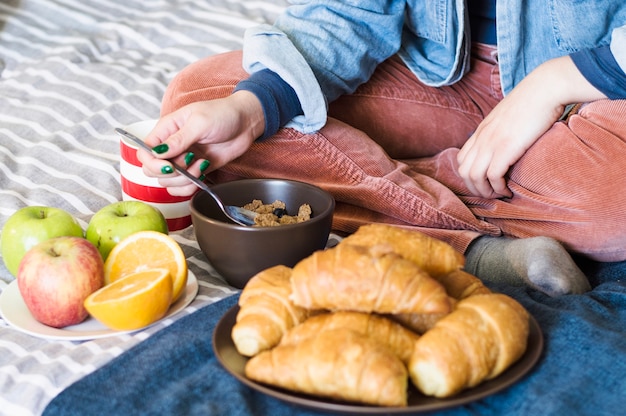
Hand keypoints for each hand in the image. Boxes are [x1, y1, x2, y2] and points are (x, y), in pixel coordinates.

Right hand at [137, 91, 264, 195]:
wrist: (246, 122)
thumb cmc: (223, 114)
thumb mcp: (200, 122)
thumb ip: (179, 139)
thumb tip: (158, 152)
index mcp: (166, 130)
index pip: (145, 152)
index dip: (152, 163)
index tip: (169, 165)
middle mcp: (171, 146)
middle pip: (152, 170)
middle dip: (170, 173)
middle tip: (189, 161)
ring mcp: (183, 160)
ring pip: (168, 182)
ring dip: (184, 179)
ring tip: (201, 163)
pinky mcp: (195, 170)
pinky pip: (183, 187)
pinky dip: (191, 185)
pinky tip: (204, 169)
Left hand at [457, 56, 605, 197]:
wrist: (545, 88)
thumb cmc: (534, 100)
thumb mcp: (509, 115)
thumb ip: (502, 128)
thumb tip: (510, 139)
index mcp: (481, 130)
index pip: (462, 158)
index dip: (470, 175)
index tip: (485, 182)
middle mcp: (481, 137)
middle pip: (463, 171)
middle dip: (474, 188)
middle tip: (491, 194)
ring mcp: (491, 143)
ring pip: (473, 177)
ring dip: (484, 191)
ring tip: (498, 195)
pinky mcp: (505, 148)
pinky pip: (492, 176)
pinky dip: (498, 188)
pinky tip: (507, 190)